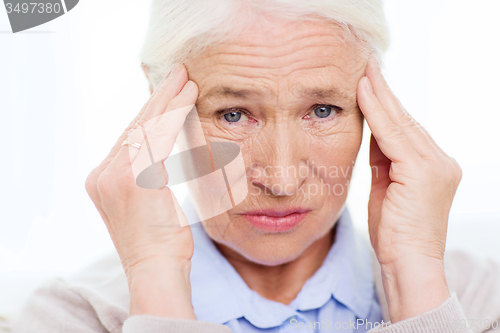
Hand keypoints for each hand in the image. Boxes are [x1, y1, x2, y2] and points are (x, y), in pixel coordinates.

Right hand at [85, 65, 197, 318]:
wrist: (156, 270)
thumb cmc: (159, 241)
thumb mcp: (148, 202)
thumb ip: (147, 173)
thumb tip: (160, 149)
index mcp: (103, 179)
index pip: (130, 135)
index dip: (150, 111)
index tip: (167, 93)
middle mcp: (102, 174)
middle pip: (136, 126)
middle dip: (159, 97)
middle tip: (179, 74)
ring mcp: (114, 176)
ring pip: (146, 127)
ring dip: (169, 101)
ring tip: (187, 81)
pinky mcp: (133, 179)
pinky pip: (157, 138)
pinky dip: (174, 116)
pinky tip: (187, 99)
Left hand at [357, 59, 461, 321]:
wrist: (407, 264)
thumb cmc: (394, 234)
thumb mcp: (386, 191)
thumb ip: (384, 162)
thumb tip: (373, 136)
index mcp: (432, 167)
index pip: (404, 129)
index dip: (385, 106)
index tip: (368, 85)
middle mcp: (440, 161)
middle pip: (405, 120)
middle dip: (383, 94)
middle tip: (367, 68)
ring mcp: (435, 165)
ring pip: (400, 123)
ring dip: (379, 96)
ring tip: (363, 73)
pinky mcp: (423, 171)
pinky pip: (393, 134)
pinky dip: (377, 113)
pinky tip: (364, 93)